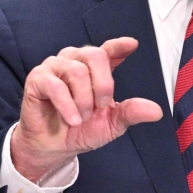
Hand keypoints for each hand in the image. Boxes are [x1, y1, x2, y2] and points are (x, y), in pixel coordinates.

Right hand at [10, 37, 162, 182]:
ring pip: (77, 71)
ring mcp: (55, 67)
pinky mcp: (37, 78)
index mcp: (95, 68)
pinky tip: (72, 120)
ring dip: (83, 100)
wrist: (54, 147)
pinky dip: (67, 105)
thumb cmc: (81, 129)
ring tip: (81, 118)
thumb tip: (155, 111)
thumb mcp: (111, 124)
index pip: (109, 50)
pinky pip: (56, 85)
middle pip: (95, 55)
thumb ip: (131, 113)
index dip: (120, 45)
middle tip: (100, 106)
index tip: (132, 44)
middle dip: (103, 84)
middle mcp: (75, 60)